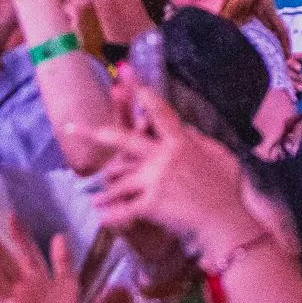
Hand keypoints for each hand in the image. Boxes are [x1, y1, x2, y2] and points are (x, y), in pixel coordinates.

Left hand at [81, 85, 265, 263]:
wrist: (223, 219)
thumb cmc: (226, 189)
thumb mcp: (221, 157)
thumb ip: (203, 142)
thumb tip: (188, 130)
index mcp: (181, 143)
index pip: (160, 114)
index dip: (144, 98)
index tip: (130, 84)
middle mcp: (164, 157)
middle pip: (126, 140)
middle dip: (99, 132)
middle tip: (75, 127)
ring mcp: (155, 180)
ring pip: (120, 181)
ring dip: (106, 192)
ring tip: (94, 197)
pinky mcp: (151, 203)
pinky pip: (124, 209)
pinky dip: (112, 215)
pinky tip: (100, 217)